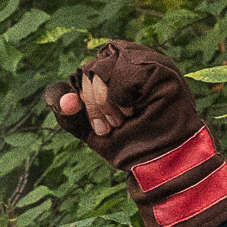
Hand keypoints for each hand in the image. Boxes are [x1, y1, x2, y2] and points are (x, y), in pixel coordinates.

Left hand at [43, 40, 226, 226]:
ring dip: (105, 102)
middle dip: (93, 105)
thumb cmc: (132, 146)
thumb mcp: (90, 129)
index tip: (97, 129)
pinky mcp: (158, 66)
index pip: (83, 72)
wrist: (159, 164)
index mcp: (116, 71)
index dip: (78, 98)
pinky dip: (118, 96)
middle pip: (89, 69)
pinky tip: (134, 109)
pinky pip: (121, 70)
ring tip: (124, 119)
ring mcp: (147, 61)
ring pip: (102, 68)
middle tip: (113, 126)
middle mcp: (132, 61)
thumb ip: (69, 112)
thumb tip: (66, 100)